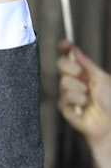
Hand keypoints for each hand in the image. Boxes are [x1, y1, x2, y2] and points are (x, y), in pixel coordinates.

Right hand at [57, 39, 110, 167]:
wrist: (110, 123)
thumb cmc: (110, 101)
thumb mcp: (101, 78)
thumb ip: (87, 64)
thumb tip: (75, 50)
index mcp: (82, 72)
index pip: (68, 56)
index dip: (64, 48)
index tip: (65, 44)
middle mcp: (73, 81)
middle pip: (61, 64)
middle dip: (73, 69)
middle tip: (86, 79)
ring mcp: (68, 93)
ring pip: (63, 82)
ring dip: (80, 89)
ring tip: (89, 99)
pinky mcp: (65, 107)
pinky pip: (65, 98)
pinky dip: (78, 101)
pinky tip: (84, 107)